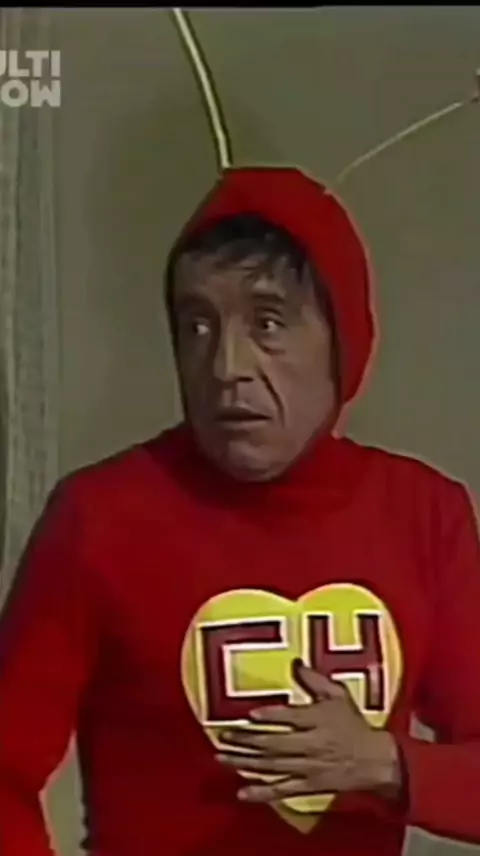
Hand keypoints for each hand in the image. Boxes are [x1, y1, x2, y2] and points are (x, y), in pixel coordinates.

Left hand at [216, 659, 401, 802]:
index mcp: (318, 720)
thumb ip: (314, 680)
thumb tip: (295, 662)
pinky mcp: (307, 787)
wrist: (374, 760)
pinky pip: (282, 791)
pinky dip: (261, 792)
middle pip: (275, 744)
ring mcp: (308, 768)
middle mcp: (311, 745)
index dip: (272, 717)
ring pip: (272, 767)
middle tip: (223, 736)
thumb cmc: (352, 723)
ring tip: (221, 758)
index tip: (251, 715)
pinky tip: (241, 792)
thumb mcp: (338, 695)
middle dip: (246, 741)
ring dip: (245, 763)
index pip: (291, 718)